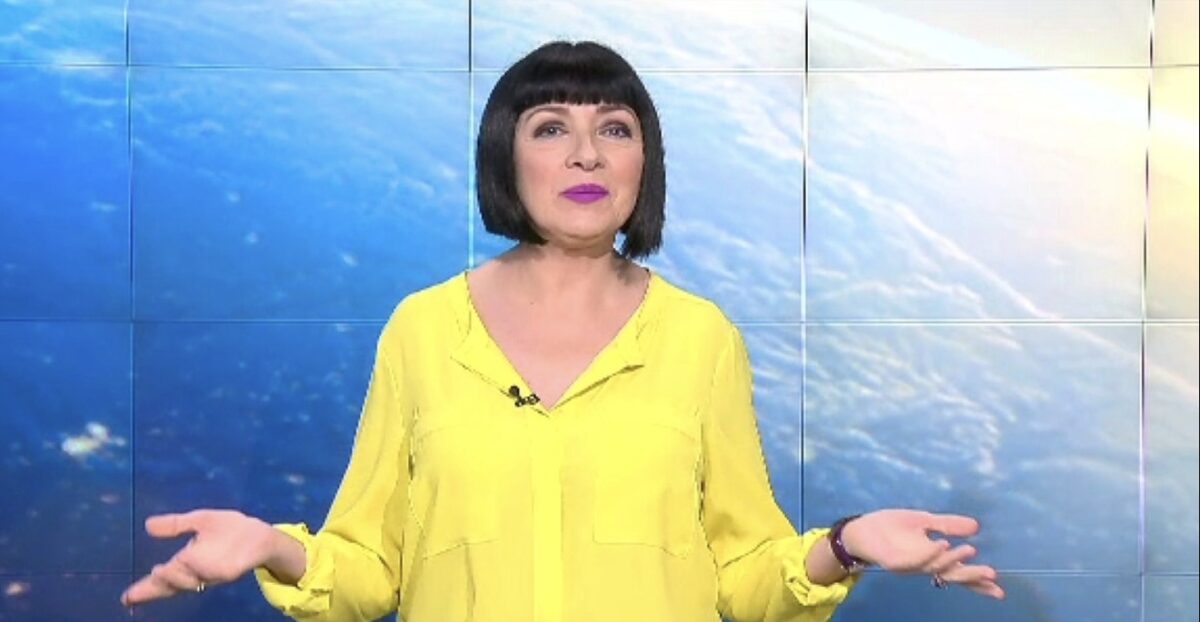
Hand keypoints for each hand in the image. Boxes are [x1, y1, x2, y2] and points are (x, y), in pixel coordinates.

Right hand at [121, 509, 279, 606]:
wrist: (258, 533)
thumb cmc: (229, 529)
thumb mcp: (199, 521)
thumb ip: (176, 524)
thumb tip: (148, 525)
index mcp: (186, 563)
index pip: (161, 579)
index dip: (144, 589)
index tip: (126, 598)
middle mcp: (196, 572)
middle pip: (171, 584)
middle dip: (156, 586)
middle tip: (145, 582)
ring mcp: (211, 573)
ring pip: (186, 580)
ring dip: (173, 576)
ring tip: (162, 569)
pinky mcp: (227, 570)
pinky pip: (207, 574)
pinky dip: (194, 572)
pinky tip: (185, 561)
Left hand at [841, 509, 1004, 598]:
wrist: (860, 529)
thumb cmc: (890, 527)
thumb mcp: (923, 521)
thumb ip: (948, 525)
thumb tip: (976, 526)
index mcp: (933, 557)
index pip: (959, 570)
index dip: (978, 581)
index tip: (999, 589)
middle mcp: (924, 565)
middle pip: (951, 574)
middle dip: (971, 576)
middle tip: (992, 574)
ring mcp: (910, 565)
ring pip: (935, 568)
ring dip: (953, 559)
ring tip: (970, 549)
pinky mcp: (895, 562)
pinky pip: (915, 561)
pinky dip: (930, 554)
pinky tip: (943, 544)